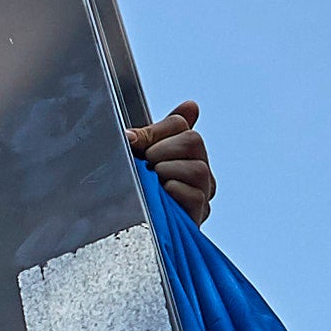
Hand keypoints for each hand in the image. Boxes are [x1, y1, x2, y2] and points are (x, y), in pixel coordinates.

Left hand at [129, 101, 214, 219]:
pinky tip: (162, 194)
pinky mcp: (199, 213)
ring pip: (198, 169)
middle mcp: (199, 167)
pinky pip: (195, 196)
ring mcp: (203, 191)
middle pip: (192, 140)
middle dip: (162, 149)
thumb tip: (192, 106)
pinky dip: (174, 191)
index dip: (157, 130)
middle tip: (146, 164)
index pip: (180, 123)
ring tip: (154, 180)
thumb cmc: (136, 188)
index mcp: (185, 149)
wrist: (128, 225)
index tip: (135, 142)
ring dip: (168, 171)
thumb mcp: (141, 155)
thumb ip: (157, 132)